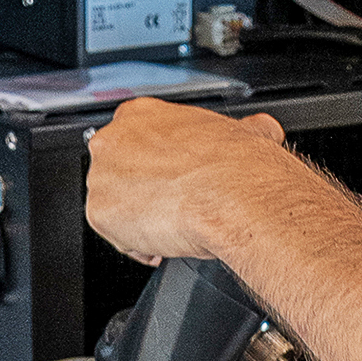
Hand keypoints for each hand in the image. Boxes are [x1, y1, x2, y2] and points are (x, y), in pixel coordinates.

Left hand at [84, 96, 287, 265]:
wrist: (233, 198)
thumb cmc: (238, 168)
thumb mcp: (245, 132)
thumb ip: (240, 129)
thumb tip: (262, 129)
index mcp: (143, 114)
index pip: (134, 142)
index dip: (155, 167)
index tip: (171, 180)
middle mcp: (114, 139)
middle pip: (117, 173)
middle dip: (142, 193)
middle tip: (173, 205)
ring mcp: (102, 176)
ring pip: (114, 206)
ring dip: (139, 220)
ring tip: (171, 226)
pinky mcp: (99, 213)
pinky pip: (114, 237)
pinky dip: (138, 245)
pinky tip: (163, 242)